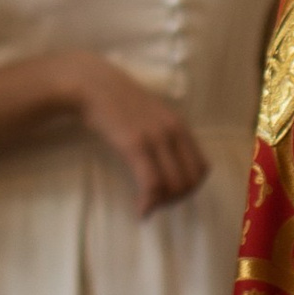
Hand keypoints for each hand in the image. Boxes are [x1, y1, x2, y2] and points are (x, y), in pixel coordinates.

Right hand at [64, 56, 209, 218]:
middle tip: (156, 204)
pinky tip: (140, 210)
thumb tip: (169, 165)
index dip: (190, 188)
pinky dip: (149, 203)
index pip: (202, 168)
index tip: (170, 194)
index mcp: (179, 125)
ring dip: (162, 203)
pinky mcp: (135, 144)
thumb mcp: (151, 115)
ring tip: (146, 205)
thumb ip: (165, 135)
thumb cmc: (118, 102)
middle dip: (176, 199)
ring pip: (175, 186)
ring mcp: (155, 137)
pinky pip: (152, 184)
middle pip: (191, 180)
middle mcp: (173, 131)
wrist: (92, 84)